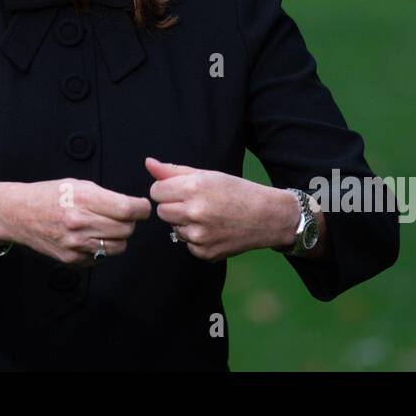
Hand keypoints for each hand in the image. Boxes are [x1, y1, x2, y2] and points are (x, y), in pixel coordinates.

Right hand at [0, 178, 151, 266]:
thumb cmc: (48, 195)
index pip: (128, 209)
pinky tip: (92, 236)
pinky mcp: (72, 259)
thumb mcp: (77, 185)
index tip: (142, 206)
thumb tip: (131, 206)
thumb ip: (104, 196)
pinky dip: (103, 248)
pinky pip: (102, 257)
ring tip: (108, 226)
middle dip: (130, 221)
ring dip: (119, 237)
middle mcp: (81, 223)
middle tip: (123, 215)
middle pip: (127, 229)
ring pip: (119, 246)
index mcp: (84, 199)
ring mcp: (76, 244)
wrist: (18, 214)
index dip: (141, 208)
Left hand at [146, 157, 290, 261]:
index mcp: (193, 188)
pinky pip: (186, 243)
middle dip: (173, 206)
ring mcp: (199, 235)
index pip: (156, 191)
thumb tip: (148, 163)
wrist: (266, 217)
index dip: (167, 189)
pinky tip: (213, 230)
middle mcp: (194, 212)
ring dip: (184, 222)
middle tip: (195, 203)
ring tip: (207, 216)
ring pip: (173, 228)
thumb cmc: (236, 191)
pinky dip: (195, 238)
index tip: (181, 190)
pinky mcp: (204, 252)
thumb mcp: (207, 175)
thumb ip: (174, 171)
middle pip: (161, 211)